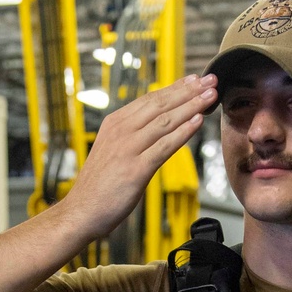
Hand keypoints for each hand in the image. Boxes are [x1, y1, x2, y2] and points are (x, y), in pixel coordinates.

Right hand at [66, 74, 218, 235]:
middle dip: (188, 91)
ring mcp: (128, 149)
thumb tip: (156, 125)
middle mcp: (121, 131)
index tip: (194, 79)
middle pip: (160, 105)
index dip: (175, 87)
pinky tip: (198, 122)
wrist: (80, 212)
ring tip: (210, 96)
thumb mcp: (111, 150)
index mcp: (115, 123)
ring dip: (191, 106)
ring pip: (165, 122)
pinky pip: (164, 147)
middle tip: (210, 81)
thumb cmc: (98, 186)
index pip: (150, 99)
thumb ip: (131, 135)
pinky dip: (183, 132)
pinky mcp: (135, 170)